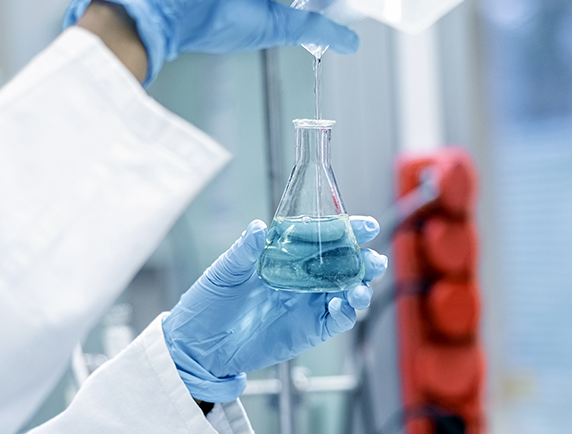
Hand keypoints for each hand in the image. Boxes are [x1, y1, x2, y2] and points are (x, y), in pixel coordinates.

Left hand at [162, 216, 386, 401]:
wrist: (199, 345)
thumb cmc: (209, 302)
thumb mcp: (224, 272)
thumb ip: (244, 251)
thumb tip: (258, 227)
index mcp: (287, 254)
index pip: (323, 236)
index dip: (345, 230)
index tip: (363, 225)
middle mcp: (303, 276)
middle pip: (343, 263)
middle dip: (362, 259)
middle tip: (372, 258)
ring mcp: (308, 303)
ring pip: (347, 291)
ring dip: (360, 286)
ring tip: (362, 287)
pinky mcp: (309, 329)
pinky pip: (336, 320)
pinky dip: (346, 313)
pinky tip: (346, 306)